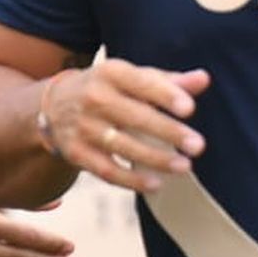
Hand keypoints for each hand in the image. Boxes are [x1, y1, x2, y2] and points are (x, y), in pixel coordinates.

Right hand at [41, 60, 208, 194]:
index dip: (165, 95)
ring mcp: (83, 127)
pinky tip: (156, 184)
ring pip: (123, 146)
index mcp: (111, 72)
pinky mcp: (76, 153)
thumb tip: (203, 80)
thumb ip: (168, 81)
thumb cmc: (107, 89)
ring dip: (155, 158)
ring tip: (184, 166)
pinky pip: (106, 170)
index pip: (141, 83)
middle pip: (135, 117)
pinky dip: (131, 179)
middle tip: (198, 145)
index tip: (189, 108)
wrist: (54, 106)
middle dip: (168, 132)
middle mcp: (94, 97)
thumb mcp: (132, 77)